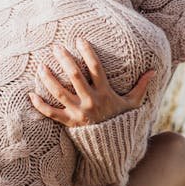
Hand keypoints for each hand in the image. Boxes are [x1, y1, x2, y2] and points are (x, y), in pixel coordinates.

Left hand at [29, 37, 154, 126]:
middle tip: (55, 47)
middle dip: (64, 60)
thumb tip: (154, 71)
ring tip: (40, 66)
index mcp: (105, 93)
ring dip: (49, 79)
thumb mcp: (133, 103)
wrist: (113, 146)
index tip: (79, 39)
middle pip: (75, 77)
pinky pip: (52, 113)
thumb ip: (141, 86)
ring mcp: (79, 112)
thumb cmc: (122, 119)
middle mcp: (91, 101)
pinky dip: (40, 105)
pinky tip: (31, 94)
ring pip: (60, 93)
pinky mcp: (69, 122)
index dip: (88, 52)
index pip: (96, 68)